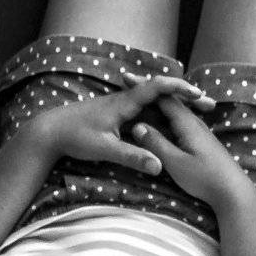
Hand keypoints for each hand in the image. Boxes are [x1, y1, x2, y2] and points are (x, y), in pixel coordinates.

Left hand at [21, 74, 215, 176]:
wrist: (49, 131)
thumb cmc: (75, 137)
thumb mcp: (106, 150)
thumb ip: (133, 157)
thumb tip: (158, 167)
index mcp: (124, 103)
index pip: (157, 88)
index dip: (179, 89)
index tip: (198, 93)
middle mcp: (124, 100)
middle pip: (161, 91)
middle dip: (184, 96)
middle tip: (207, 102)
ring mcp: (120, 105)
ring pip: (153, 99)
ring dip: (175, 102)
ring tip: (197, 108)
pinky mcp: (116, 113)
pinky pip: (145, 107)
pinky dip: (161, 110)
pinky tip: (170, 119)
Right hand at [128, 93, 255, 209]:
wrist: (233, 191)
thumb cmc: (205, 178)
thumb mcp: (176, 163)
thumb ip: (156, 143)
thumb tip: (136, 126)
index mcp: (186, 122)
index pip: (163, 96)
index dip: (144, 86)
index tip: (126, 79)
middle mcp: (194, 122)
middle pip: (169, 100)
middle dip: (149, 90)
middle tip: (128, 81)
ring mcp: (199, 130)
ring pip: (175, 110)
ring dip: (157, 102)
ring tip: (139, 95)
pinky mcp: (201, 140)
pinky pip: (179, 120)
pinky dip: (166, 115)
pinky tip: (160, 119)